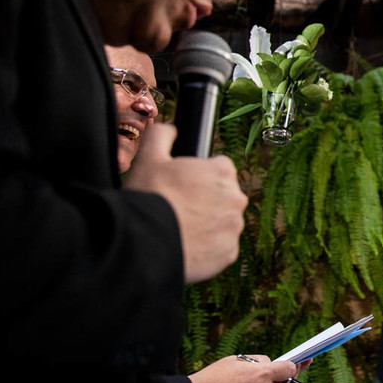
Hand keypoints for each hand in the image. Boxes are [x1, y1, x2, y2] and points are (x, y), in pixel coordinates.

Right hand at [124, 123, 247, 282]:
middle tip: (180, 208)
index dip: (200, 176)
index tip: (184, 185)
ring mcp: (235, 227)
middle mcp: (237, 198)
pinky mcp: (229, 253)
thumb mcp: (149, 158)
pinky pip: (221, 248)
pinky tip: (187, 245)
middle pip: (224, 196)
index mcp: (223, 172)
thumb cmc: (149, 196)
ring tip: (181, 228)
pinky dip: (208, 248)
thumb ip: (162, 135)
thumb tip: (169, 129)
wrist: (145, 242)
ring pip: (223, 223)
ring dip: (208, 224)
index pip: (220, 168)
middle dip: (206, 200)